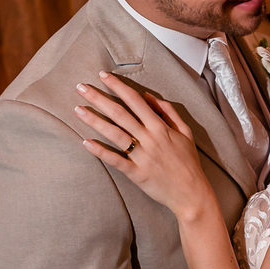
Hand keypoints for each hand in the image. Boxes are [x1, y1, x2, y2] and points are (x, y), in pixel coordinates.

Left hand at [75, 72, 215, 218]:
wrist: (192, 193)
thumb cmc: (188, 162)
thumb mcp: (185, 132)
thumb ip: (169, 112)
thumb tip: (149, 97)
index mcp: (160, 127)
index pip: (135, 100)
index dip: (118, 86)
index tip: (103, 75)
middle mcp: (149, 138)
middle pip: (120, 113)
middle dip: (99, 98)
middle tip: (80, 87)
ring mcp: (142, 156)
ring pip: (114, 134)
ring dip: (94, 120)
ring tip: (77, 110)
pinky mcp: (136, 173)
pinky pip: (115, 160)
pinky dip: (100, 151)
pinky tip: (86, 142)